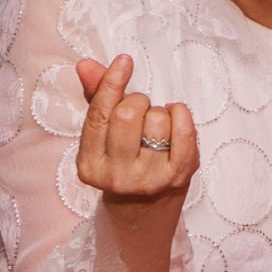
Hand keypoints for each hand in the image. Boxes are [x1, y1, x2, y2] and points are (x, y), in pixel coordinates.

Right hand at [73, 54, 197, 207]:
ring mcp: (149, 178)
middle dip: (137, 100)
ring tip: (155, 127)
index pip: (99, 114)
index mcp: (90, 164)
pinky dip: (181, 114)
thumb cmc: (121, 162)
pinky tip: (174, 120)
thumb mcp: (103, 136)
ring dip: (159, 112)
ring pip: (157, 118)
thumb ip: (96, 98)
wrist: (145, 210)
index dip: (112, 82)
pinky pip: (184, 129)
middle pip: (128, 113)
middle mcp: (116, 176)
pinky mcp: (178, 176)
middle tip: (140, 110)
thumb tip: (86, 65)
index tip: (124, 61)